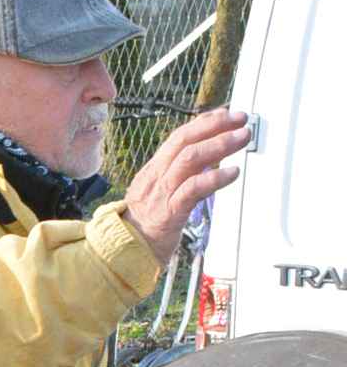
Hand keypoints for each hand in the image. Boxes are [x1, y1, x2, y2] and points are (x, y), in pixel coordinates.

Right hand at [122, 109, 249, 260]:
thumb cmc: (145, 226)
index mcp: (154, 169)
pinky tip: (232, 173)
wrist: (124, 253)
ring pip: (190, 158)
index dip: (204, 122)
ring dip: (220, 144)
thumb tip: (207, 160)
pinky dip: (215, 177)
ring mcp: (162, 192)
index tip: (226, 114)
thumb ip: (178, 177)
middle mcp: (157, 176)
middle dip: (215, 125)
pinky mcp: (170, 212)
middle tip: (241, 119)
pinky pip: (193, 189)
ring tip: (242, 138)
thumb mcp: (158, 193)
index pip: (179, 136)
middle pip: (185, 140)